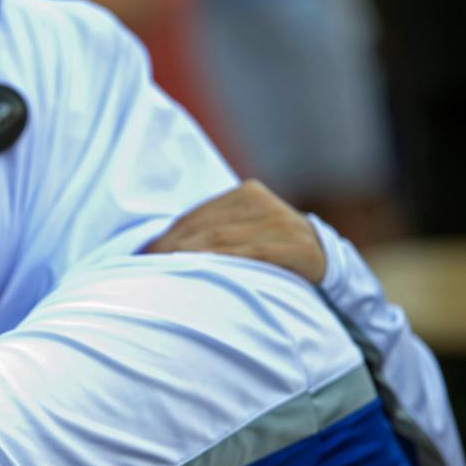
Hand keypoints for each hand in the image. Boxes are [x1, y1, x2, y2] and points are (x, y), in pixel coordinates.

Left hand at [146, 179, 326, 283]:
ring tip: (165, 273)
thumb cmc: (270, 245)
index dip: (167, 236)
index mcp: (245, 192)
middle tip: (145, 267)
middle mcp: (261, 201)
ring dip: (191, 257)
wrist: (324, 256)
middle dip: (172, 248)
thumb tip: (156, 248)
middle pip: (206, 227)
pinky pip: (252, 254)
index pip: (196, 216)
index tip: (141, 255)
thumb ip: (211, 230)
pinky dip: (225, 262)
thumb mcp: (242, 229)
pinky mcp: (295, 245)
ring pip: (224, 240)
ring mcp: (280, 221)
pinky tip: (204, 272)